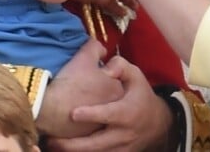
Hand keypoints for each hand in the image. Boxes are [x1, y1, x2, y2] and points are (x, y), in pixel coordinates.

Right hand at [36, 39, 123, 137]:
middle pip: (107, 92)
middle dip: (97, 87)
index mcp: (117, 89)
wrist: (50, 108)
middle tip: (82, 84)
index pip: (113, 77)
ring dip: (90, 102)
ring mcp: (102, 124)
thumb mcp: (85, 55)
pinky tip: (71, 110)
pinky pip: (88, 122)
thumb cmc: (71, 81)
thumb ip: (97, 47)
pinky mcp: (88, 135)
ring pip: (98, 107)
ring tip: (75, 96)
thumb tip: (102, 51)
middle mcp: (113, 109)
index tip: (89, 72)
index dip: (100, 72)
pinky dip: (83, 117)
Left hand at [45, 56, 175, 151]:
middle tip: (52, 140)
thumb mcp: (136, 75)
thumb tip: (105, 66)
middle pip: (96, 144)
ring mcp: (120, 149)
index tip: (73, 113)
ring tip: (52, 145)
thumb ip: (120, 66)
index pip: (108, 115)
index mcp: (127, 112)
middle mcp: (123, 134)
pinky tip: (65, 150)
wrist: (157, 123)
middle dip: (73, 145)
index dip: (91, 114)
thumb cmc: (141, 95)